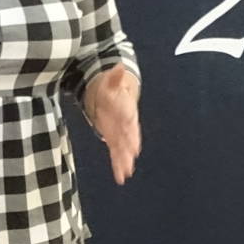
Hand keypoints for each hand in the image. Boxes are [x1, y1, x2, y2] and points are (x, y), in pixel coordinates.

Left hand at [85, 66, 140, 184]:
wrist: (113, 94)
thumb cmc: (112, 86)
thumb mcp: (111, 79)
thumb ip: (115, 76)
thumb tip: (119, 66)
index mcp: (126, 106)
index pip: (128, 113)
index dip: (129, 121)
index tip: (129, 125)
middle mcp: (126, 122)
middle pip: (128, 134)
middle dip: (129, 145)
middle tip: (131, 155)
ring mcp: (120, 132)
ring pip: (123, 147)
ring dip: (124, 160)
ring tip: (125, 173)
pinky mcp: (114, 139)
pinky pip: (116, 153)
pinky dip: (118, 164)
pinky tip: (120, 177)